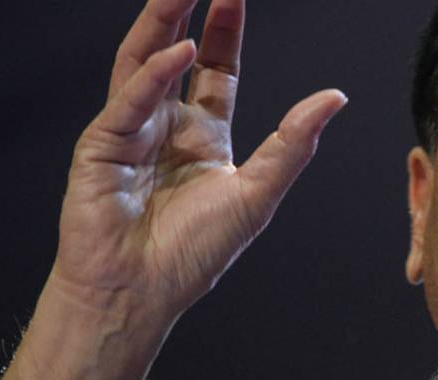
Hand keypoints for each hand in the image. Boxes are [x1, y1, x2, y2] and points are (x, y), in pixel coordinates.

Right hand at [52, 0, 345, 321]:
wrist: (143, 294)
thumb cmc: (194, 254)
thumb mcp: (256, 194)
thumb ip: (293, 144)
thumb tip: (335, 98)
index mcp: (203, 137)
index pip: (215, 70)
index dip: (225, 32)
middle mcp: (166, 127)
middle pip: (176, 54)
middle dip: (190, 13)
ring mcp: (131, 132)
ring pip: (143, 63)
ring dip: (162, 25)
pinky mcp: (102, 146)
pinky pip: (129, 102)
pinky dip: (153, 77)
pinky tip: (179, 52)